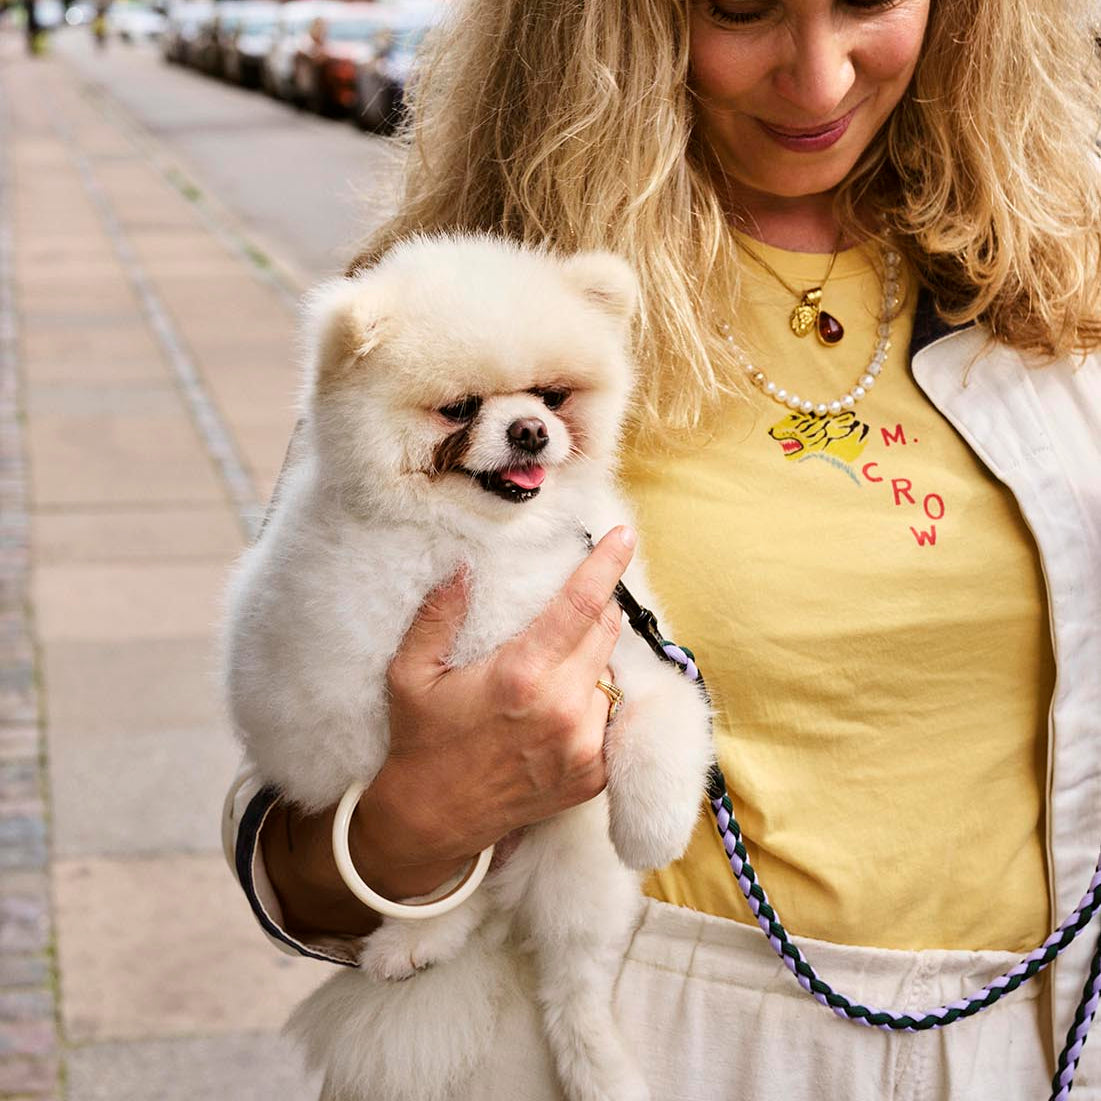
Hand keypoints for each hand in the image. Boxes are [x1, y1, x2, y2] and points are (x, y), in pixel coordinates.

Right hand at [351, 525, 637, 898]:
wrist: (434, 821)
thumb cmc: (420, 741)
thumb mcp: (411, 673)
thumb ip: (438, 615)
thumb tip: (461, 564)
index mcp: (521, 676)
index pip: (580, 606)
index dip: (606, 565)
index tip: (624, 536)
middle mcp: (563, 709)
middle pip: (606, 632)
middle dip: (595, 610)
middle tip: (568, 610)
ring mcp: (585, 746)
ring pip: (612, 674)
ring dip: (593, 660)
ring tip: (553, 670)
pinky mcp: (595, 774)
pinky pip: (613, 716)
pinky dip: (595, 700)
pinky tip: (560, 706)